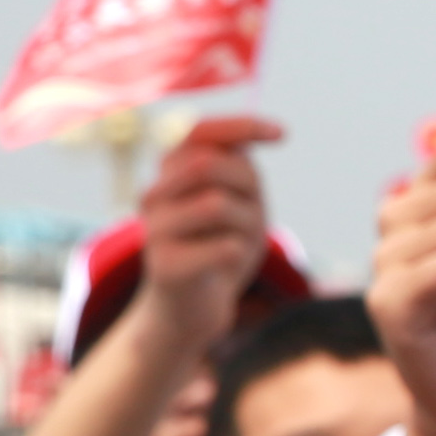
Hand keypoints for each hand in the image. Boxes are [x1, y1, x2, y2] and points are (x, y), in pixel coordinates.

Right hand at [104, 116, 288, 371]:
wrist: (191, 309)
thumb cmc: (219, 247)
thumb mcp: (238, 202)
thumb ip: (240, 168)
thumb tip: (266, 132)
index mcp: (169, 175)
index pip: (199, 132)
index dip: (242, 126)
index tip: (282, 135)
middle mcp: (153, 196)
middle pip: (210, 165)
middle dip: (248, 187)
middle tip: (253, 214)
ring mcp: (153, 231)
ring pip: (217, 205)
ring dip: (247, 225)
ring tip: (237, 243)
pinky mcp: (163, 266)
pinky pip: (225, 247)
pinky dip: (239, 255)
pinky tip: (226, 266)